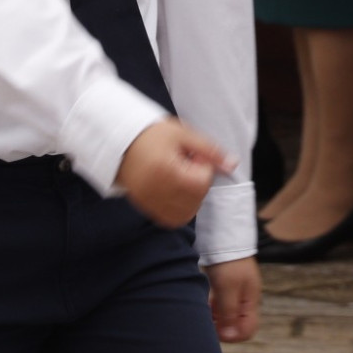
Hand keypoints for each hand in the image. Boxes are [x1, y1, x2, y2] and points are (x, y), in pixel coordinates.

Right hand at [115, 116, 238, 228]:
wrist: (120, 141)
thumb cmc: (152, 134)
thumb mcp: (183, 134)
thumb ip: (209, 150)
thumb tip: (233, 164)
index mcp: (165, 170)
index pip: (202, 181)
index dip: (204, 166)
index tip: (194, 153)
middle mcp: (156, 191)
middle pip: (196, 199)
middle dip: (199, 182)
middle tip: (187, 163)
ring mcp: (149, 202)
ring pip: (185, 213)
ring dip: (193, 198)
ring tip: (182, 176)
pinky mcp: (145, 207)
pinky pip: (171, 219)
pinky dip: (181, 209)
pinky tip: (177, 189)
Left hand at [206, 257, 260, 342]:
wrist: (223, 238)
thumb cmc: (228, 263)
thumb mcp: (227, 289)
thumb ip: (229, 313)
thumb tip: (230, 336)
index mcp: (250, 301)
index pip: (248, 329)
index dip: (233, 335)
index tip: (217, 332)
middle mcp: (245, 299)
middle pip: (236, 324)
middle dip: (221, 328)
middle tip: (207, 324)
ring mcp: (236, 292)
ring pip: (226, 315)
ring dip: (215, 318)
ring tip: (202, 314)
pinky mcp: (226, 286)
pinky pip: (220, 305)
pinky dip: (212, 308)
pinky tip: (203, 304)